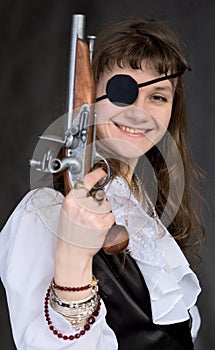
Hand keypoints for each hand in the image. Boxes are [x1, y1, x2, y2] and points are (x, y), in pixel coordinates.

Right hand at [54, 168, 113, 296]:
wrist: (72, 252)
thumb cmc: (70, 234)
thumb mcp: (67, 212)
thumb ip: (77, 199)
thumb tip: (90, 189)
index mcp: (71, 202)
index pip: (85, 182)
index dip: (95, 175)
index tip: (101, 172)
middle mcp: (81, 207)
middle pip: (99, 196)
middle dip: (99, 204)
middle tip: (91, 214)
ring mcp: (92, 216)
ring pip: (107, 206)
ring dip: (104, 213)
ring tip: (94, 223)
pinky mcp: (101, 224)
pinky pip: (111, 217)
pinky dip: (108, 222)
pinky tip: (99, 228)